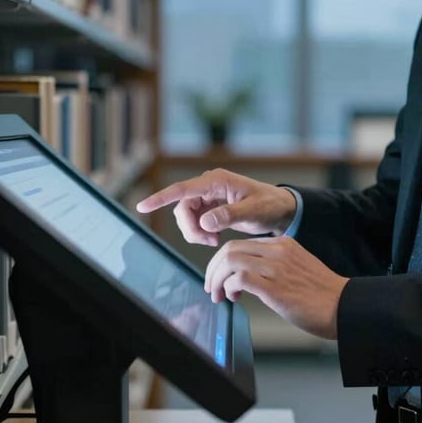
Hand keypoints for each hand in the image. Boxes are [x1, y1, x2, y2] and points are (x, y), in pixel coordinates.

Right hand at [136, 169, 297, 246]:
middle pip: (182, 207)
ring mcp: (207, 196)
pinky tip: (214, 239)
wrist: (278, 209)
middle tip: (210, 242)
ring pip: (186, 217)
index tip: (143, 205)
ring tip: (214, 241)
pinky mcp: (208, 207)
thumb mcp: (252, 211)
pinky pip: (193, 222)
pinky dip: (200, 234)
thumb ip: (229, 215)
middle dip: (190, 228)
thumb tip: (205, 222)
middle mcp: (208, 185)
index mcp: (217, 180)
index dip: (161, 197)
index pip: (183, 189)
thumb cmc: (269, 205)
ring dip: (195, 233)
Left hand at [205, 236, 348, 338]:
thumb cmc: (322, 295)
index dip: (224, 261)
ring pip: (231, 260)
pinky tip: (233, 297)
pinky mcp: (275, 287)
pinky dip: (229, 287)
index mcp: (283, 244)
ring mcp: (276, 268)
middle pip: (230, 249)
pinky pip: (240, 278)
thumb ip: (274, 266)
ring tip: (219, 295)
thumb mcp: (296, 268)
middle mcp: (278, 251)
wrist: (344, 306)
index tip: (220, 277)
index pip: (241, 244)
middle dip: (214, 268)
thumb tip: (248, 278)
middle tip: (212, 286)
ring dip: (218, 279)